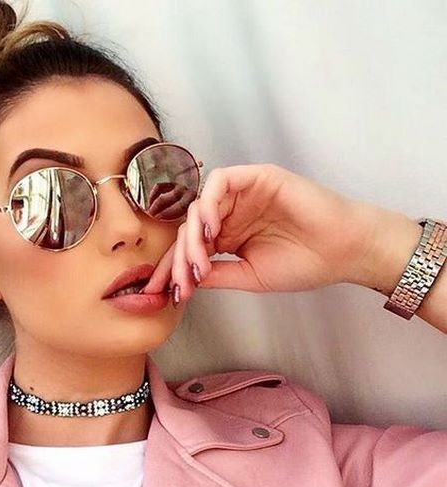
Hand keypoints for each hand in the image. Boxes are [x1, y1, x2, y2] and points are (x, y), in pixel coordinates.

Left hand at [142, 163, 386, 303]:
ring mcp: (242, 195)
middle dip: (178, 257)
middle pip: (188, 228)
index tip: (159, 293)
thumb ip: (216, 274)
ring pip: (200, 206)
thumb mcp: (249, 276)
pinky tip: (211, 231)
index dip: (172, 268)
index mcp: (228, 236)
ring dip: (192, 235)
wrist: (343, 252)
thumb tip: (183, 278)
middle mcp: (230, 214)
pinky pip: (221, 182)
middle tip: (181, 283)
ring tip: (199, 261)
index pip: (190, 248)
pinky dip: (210, 204)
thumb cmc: (304, 263)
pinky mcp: (256, 177)